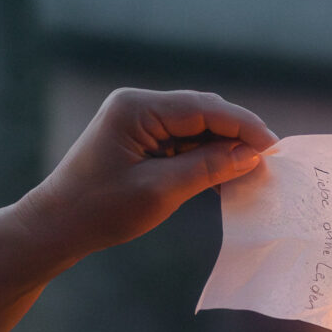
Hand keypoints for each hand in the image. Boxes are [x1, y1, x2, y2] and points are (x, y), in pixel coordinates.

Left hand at [13, 88, 277, 260]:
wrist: (56, 226)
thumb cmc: (101, 210)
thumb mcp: (161, 190)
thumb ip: (208, 168)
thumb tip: (251, 156)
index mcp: (137, 108)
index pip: (203, 109)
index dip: (243, 126)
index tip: (274, 148)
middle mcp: (138, 105)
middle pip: (203, 113)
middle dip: (238, 135)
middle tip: (270, 161)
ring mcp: (139, 121)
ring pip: (197, 128)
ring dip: (224, 148)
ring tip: (253, 171)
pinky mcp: (142, 140)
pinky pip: (184, 143)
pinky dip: (207, 158)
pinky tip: (227, 175)